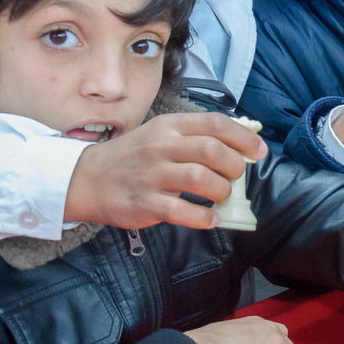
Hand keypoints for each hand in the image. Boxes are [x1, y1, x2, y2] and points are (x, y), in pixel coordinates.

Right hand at [65, 112, 265, 228]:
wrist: (85, 178)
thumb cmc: (133, 157)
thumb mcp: (160, 134)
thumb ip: (195, 137)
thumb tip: (240, 146)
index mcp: (169, 127)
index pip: (215, 124)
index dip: (244, 138)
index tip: (258, 152)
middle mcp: (161, 147)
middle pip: (212, 151)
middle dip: (234, 167)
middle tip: (234, 178)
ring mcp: (152, 175)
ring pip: (201, 178)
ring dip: (221, 191)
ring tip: (221, 197)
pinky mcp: (144, 203)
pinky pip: (182, 211)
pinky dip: (204, 217)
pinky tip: (211, 219)